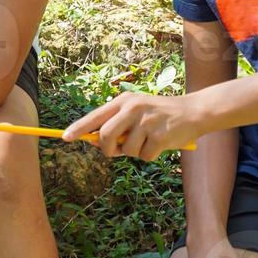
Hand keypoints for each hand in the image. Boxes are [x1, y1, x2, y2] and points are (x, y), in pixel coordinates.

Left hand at [62, 91, 203, 159]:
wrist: (192, 112)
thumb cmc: (158, 116)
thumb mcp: (135, 113)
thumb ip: (115, 124)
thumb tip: (92, 142)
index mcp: (123, 101)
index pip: (95, 116)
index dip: (79, 128)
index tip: (65, 137)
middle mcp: (133, 108)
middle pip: (105, 135)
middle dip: (107, 149)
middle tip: (114, 152)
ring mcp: (147, 122)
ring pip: (126, 150)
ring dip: (134, 152)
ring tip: (147, 141)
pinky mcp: (160, 136)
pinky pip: (144, 156)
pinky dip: (150, 155)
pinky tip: (159, 144)